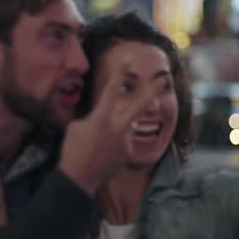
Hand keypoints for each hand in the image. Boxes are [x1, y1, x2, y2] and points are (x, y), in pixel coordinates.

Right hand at [59, 61, 163, 195]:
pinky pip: (123, 140)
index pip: (113, 90)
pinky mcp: (129, 152)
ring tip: (98, 144)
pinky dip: (114, 143)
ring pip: (126, 125)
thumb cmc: (73, 150)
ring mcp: (125, 141)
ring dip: (117, 129)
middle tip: (165, 77)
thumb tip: (103, 114)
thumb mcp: (77, 127)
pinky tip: (102, 154)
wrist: (79, 179)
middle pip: (140, 104)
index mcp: (101, 118)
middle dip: (153, 89)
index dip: (120, 73)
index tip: (129, 59)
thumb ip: (93, 117)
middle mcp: (118, 128)